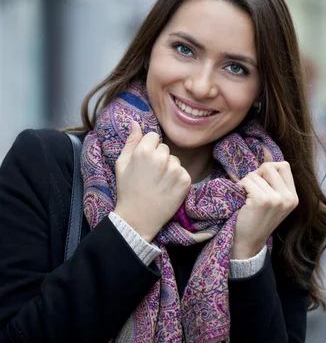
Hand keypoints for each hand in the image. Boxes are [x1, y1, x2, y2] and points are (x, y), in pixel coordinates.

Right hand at [114, 121, 190, 241]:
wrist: (137, 219)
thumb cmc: (127, 190)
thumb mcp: (122, 164)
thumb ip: (131, 141)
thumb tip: (135, 122)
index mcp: (144, 151)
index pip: (154, 136)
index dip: (149, 148)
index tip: (145, 162)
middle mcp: (161, 158)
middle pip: (165, 148)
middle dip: (160, 158)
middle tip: (151, 175)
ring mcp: (175, 169)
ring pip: (175, 160)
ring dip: (169, 168)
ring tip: (159, 184)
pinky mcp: (186, 181)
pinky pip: (183, 172)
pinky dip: (177, 180)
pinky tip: (167, 189)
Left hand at [231, 161, 297, 258]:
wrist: (249, 242)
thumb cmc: (258, 219)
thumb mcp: (275, 202)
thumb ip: (275, 184)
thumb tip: (265, 164)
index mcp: (293, 197)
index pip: (284, 166)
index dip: (269, 170)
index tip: (262, 183)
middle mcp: (288, 198)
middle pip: (269, 166)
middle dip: (257, 174)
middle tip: (252, 189)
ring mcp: (276, 199)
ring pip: (255, 174)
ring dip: (246, 183)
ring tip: (247, 198)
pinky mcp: (262, 200)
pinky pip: (247, 181)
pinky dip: (240, 187)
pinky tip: (242, 200)